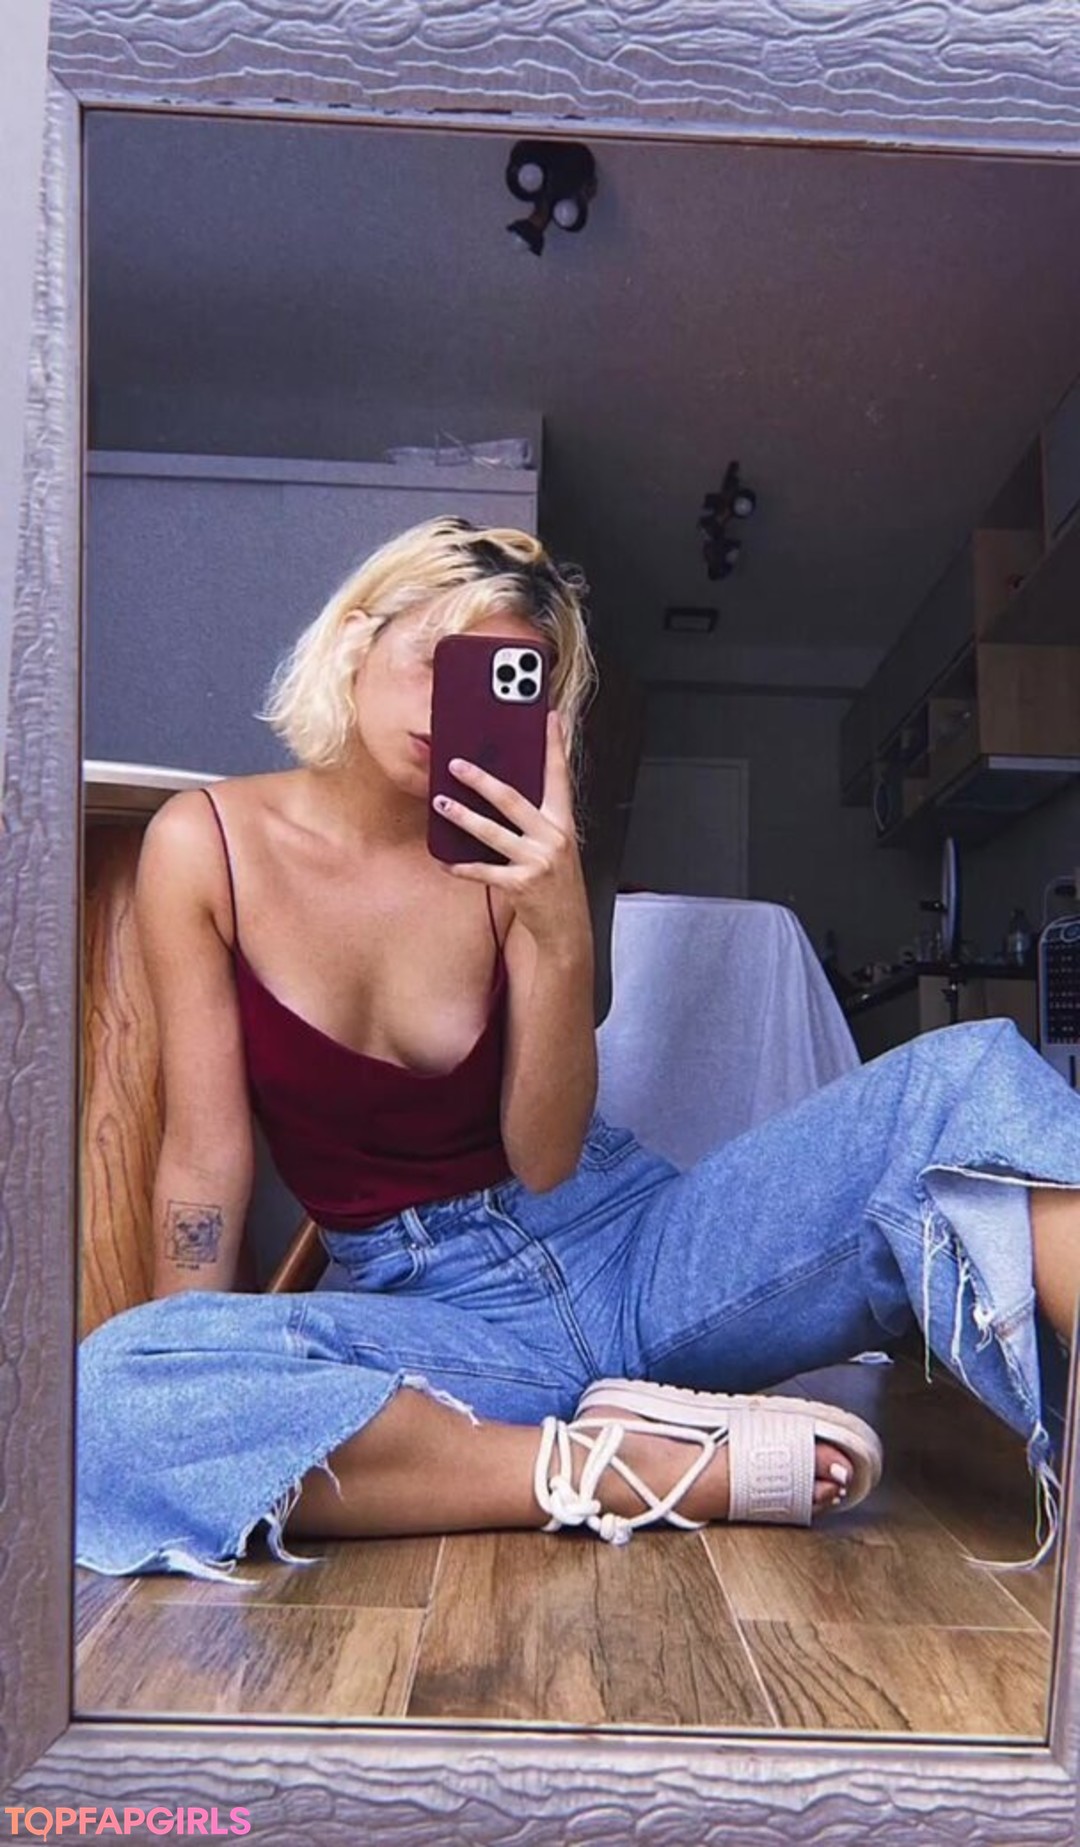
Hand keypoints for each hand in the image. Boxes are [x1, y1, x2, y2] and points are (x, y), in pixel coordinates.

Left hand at [432, 712, 590, 953]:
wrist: (567, 927)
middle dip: (482, 780)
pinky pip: (484, 871)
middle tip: (456, 765)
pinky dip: (462, 866)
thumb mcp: (557, 846)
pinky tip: (445, 861)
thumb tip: (504, 792)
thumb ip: (538, 819)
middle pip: (513, 800)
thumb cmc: (557, 883)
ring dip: (463, 816)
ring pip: (493, 832)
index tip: (550, 717)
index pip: (560, 776)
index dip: (555, 745)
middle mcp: (553, 838)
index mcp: (564, 823)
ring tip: (441, 804)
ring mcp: (537, 861)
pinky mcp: (521, 885)